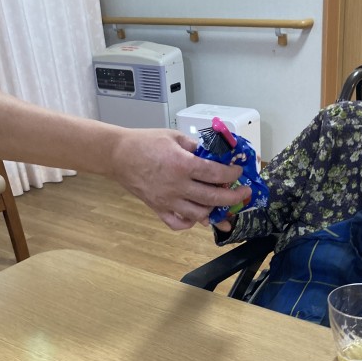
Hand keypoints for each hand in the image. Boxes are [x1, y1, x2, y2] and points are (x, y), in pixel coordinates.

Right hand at [110, 128, 250, 229]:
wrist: (118, 155)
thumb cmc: (145, 142)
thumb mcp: (174, 137)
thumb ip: (195, 147)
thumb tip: (213, 155)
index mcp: (183, 164)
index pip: (216, 174)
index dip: (232, 174)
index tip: (239, 172)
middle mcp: (177, 186)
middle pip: (213, 198)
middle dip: (233, 198)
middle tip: (243, 194)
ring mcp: (168, 200)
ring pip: (198, 215)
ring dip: (214, 212)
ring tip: (223, 208)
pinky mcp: (158, 208)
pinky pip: (177, 224)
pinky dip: (189, 223)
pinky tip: (195, 216)